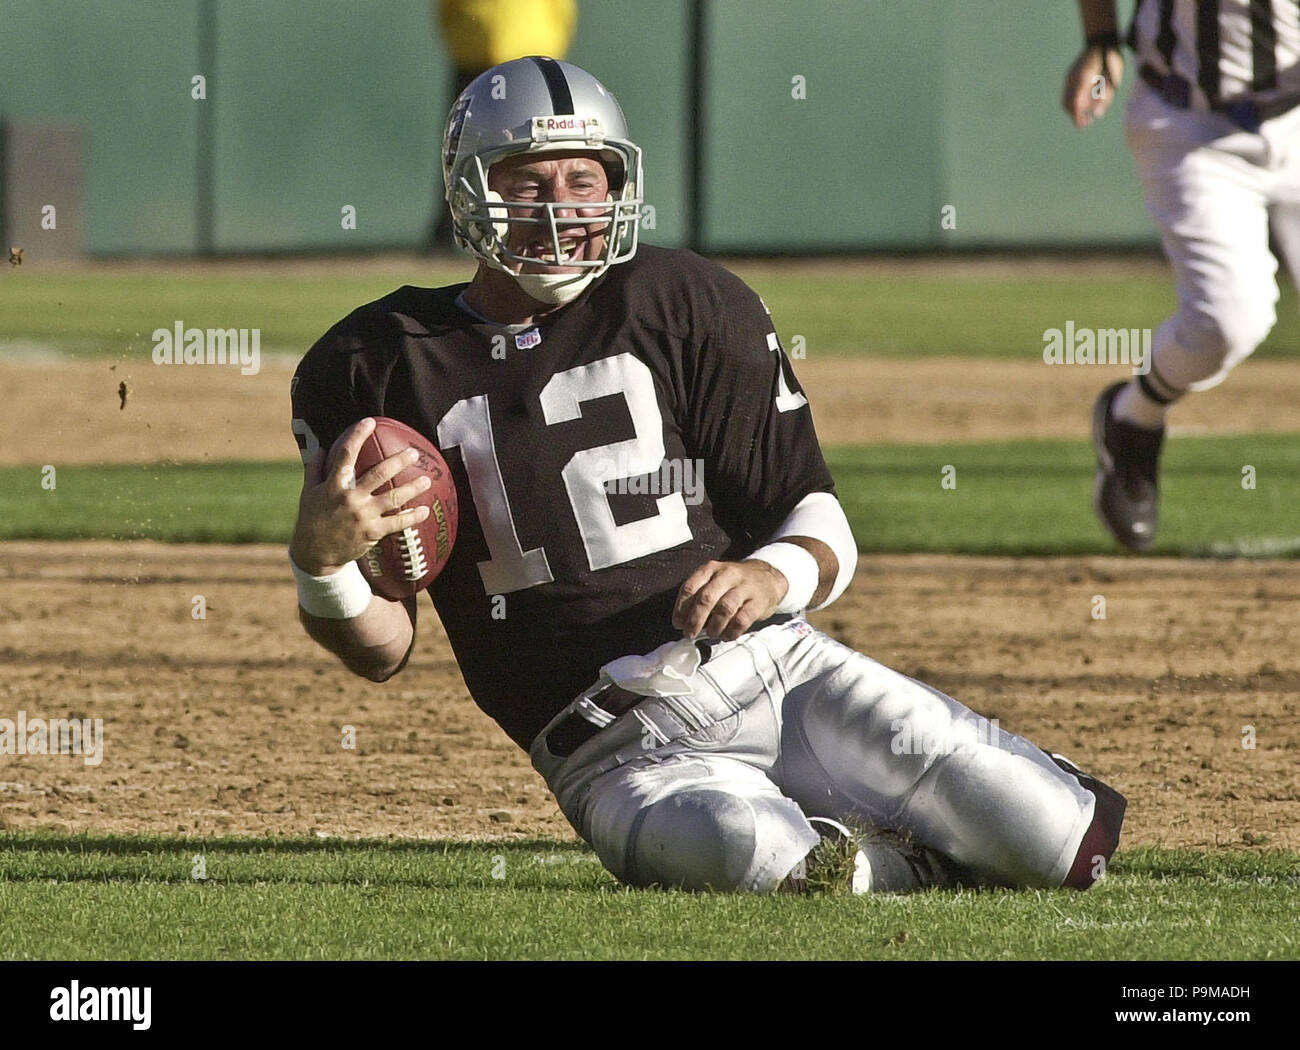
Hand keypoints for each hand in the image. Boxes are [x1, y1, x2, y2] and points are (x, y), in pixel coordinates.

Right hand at [289, 417, 431, 576]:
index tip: (369, 422)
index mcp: (333, 486)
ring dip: (413, 488)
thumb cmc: (311, 519)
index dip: (357, 436)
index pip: (345, 455)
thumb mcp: (308, 493)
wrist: (314, 554)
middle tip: (413, 453)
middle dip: (398, 461)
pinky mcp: (372, 532)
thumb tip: (322, 448)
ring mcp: (363, 516)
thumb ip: (315, 469)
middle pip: (378, 474)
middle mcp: (350, 498)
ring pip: (393, 498)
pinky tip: (424, 511)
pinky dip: (412, 517)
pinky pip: (397, 523)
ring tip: (427, 480)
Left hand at [671, 559, 788, 641]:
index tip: (678, 623)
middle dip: (695, 619)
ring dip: (714, 626)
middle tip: (690, 633)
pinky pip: (742, 619)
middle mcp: (727, 574)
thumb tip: (684, 622)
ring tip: (711, 634)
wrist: (769, 578)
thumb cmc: (735, 583)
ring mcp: (745, 587)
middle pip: (706, 597)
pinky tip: (727, 635)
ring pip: (725, 608)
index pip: (690, 587)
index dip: (681, 608)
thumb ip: (699, 596)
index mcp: (711, 569)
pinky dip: (732, 631)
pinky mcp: (758, 601)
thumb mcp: (715, 580)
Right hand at [1063, 44, 1123, 126]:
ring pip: (1066, 99)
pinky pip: (1068, 92)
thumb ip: (1105, 97)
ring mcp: (1069, 76)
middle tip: (1086, 122)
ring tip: (1085, 113)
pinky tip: (1084, 101)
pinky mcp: (1070, 75)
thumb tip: (1097, 114)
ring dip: (1073, 109)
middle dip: (1075, 115)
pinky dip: (1073, 100)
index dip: (1079, 116)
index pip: (1075, 104)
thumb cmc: (1111, 60)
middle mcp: (1072, 79)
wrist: (1102, 40)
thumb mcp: (1113, 80)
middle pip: (1068, 104)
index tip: (1085, 123)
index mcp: (1083, 80)